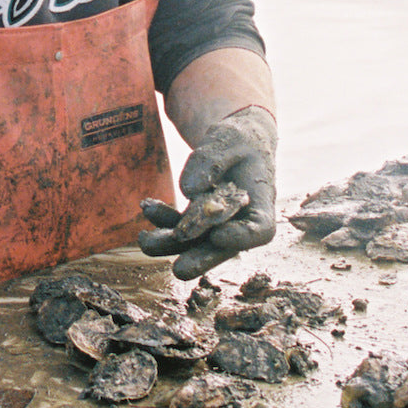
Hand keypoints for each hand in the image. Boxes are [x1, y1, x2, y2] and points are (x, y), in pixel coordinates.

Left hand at [139, 105, 276, 278]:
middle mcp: (241, 219)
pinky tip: (146, 207)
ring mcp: (218, 222)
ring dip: (171, 243)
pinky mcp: (198, 218)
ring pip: (197, 240)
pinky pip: (180, 223)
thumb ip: (212, 159)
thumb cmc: (239, 139)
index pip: (260, 229)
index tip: (219, 235)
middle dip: (201, 258)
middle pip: (225, 246)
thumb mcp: (229, 138)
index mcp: (261, 201)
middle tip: (179, 270)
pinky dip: (163, 219)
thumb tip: (188, 190)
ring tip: (145, 240)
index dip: (242, 237)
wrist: (235, 142)